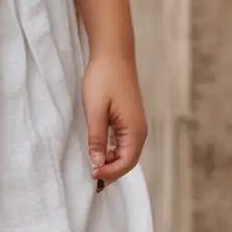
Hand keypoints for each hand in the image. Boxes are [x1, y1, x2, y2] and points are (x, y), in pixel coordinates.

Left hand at [82, 51, 147, 188]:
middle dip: (111, 172)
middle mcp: (140, 130)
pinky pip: (124, 143)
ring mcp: (136, 124)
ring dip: (112, 163)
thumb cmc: (103, 78)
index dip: (109, 173)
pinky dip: (113, 152)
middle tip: (91, 178)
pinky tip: (100, 153)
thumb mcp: (95, 110)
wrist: (113, 53)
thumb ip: (97, 139)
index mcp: (134, 130)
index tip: (91, 175)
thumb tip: (97, 164)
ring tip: (94, 168)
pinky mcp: (130, 119)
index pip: (125, 163)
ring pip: (126, 153)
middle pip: (128, 161)